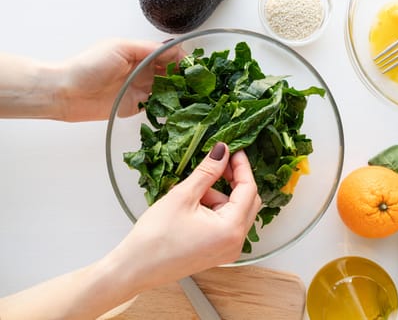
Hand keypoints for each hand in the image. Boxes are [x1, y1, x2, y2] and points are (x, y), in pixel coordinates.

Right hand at [0, 142, 260, 318]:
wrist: (130, 270)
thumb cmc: (151, 238)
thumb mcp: (180, 195)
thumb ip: (205, 170)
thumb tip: (223, 148)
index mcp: (231, 230)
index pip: (249, 188)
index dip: (241, 164)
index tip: (233, 145)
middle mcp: (235, 241)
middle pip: (243, 198)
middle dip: (227, 178)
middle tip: (206, 163)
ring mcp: (225, 247)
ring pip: (230, 208)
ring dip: (214, 192)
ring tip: (187, 187)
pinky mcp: (213, 248)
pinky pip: (220, 219)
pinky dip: (208, 205)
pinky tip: (186, 200)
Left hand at [58, 39, 184, 121]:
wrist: (67, 93)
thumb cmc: (88, 66)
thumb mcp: (120, 48)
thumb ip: (148, 49)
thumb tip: (174, 49)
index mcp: (140, 53)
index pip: (169, 54)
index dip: (183, 59)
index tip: (195, 67)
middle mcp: (143, 70)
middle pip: (172, 72)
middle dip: (186, 77)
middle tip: (199, 84)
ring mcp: (141, 89)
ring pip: (168, 89)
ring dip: (180, 92)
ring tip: (195, 97)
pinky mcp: (137, 106)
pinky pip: (158, 106)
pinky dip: (169, 107)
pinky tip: (180, 109)